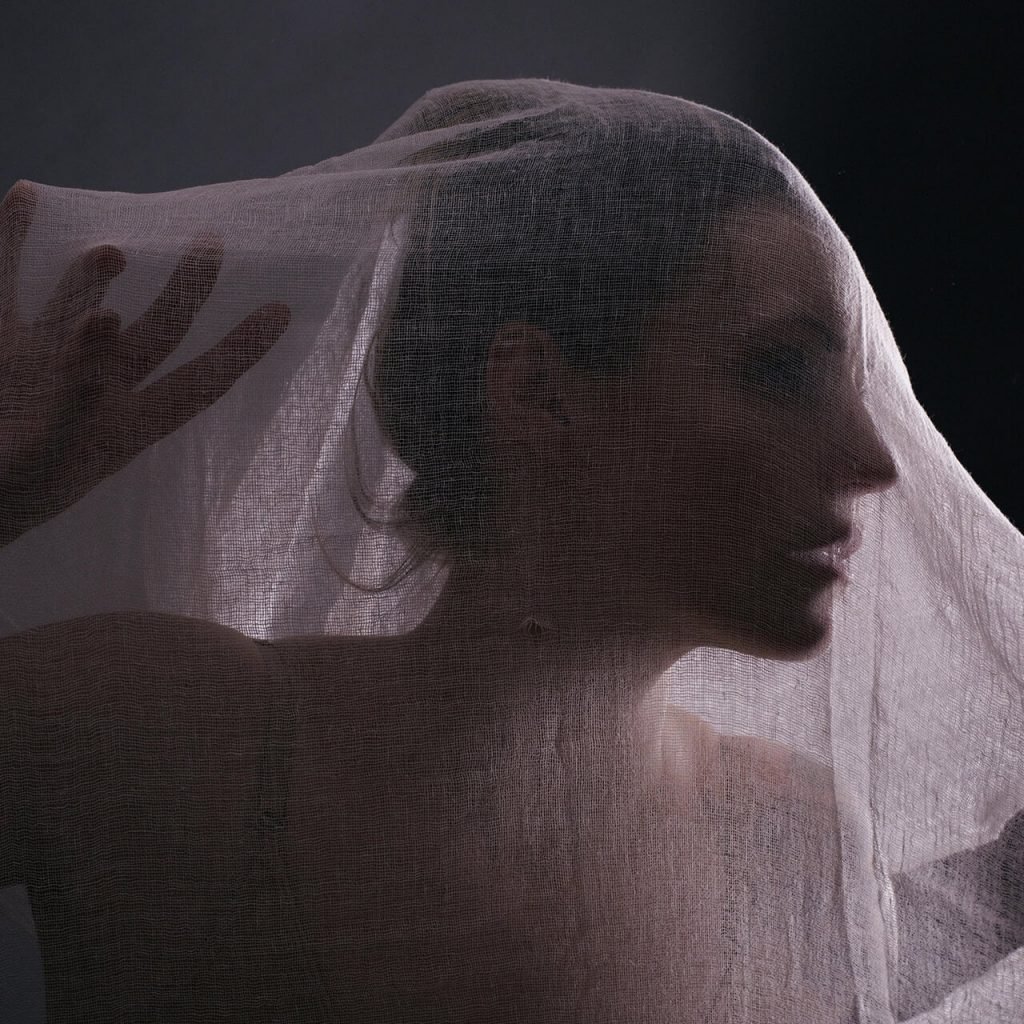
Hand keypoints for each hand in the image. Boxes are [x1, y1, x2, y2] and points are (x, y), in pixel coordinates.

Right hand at [0, 180, 290, 545]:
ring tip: (116, 250)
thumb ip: (80, 390)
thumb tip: (109, 317)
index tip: (280, 311)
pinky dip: (13, 240)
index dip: (240, 350)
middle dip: (186, 290)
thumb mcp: (46, 454)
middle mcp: (95, 388)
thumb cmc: (9, 491)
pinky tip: (28, 196)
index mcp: (126, 426)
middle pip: (155, 331)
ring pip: (83, 303)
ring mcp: (43, 365)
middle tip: (211, 242)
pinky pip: (6, 284)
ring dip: (97, 273)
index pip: (200, 383)